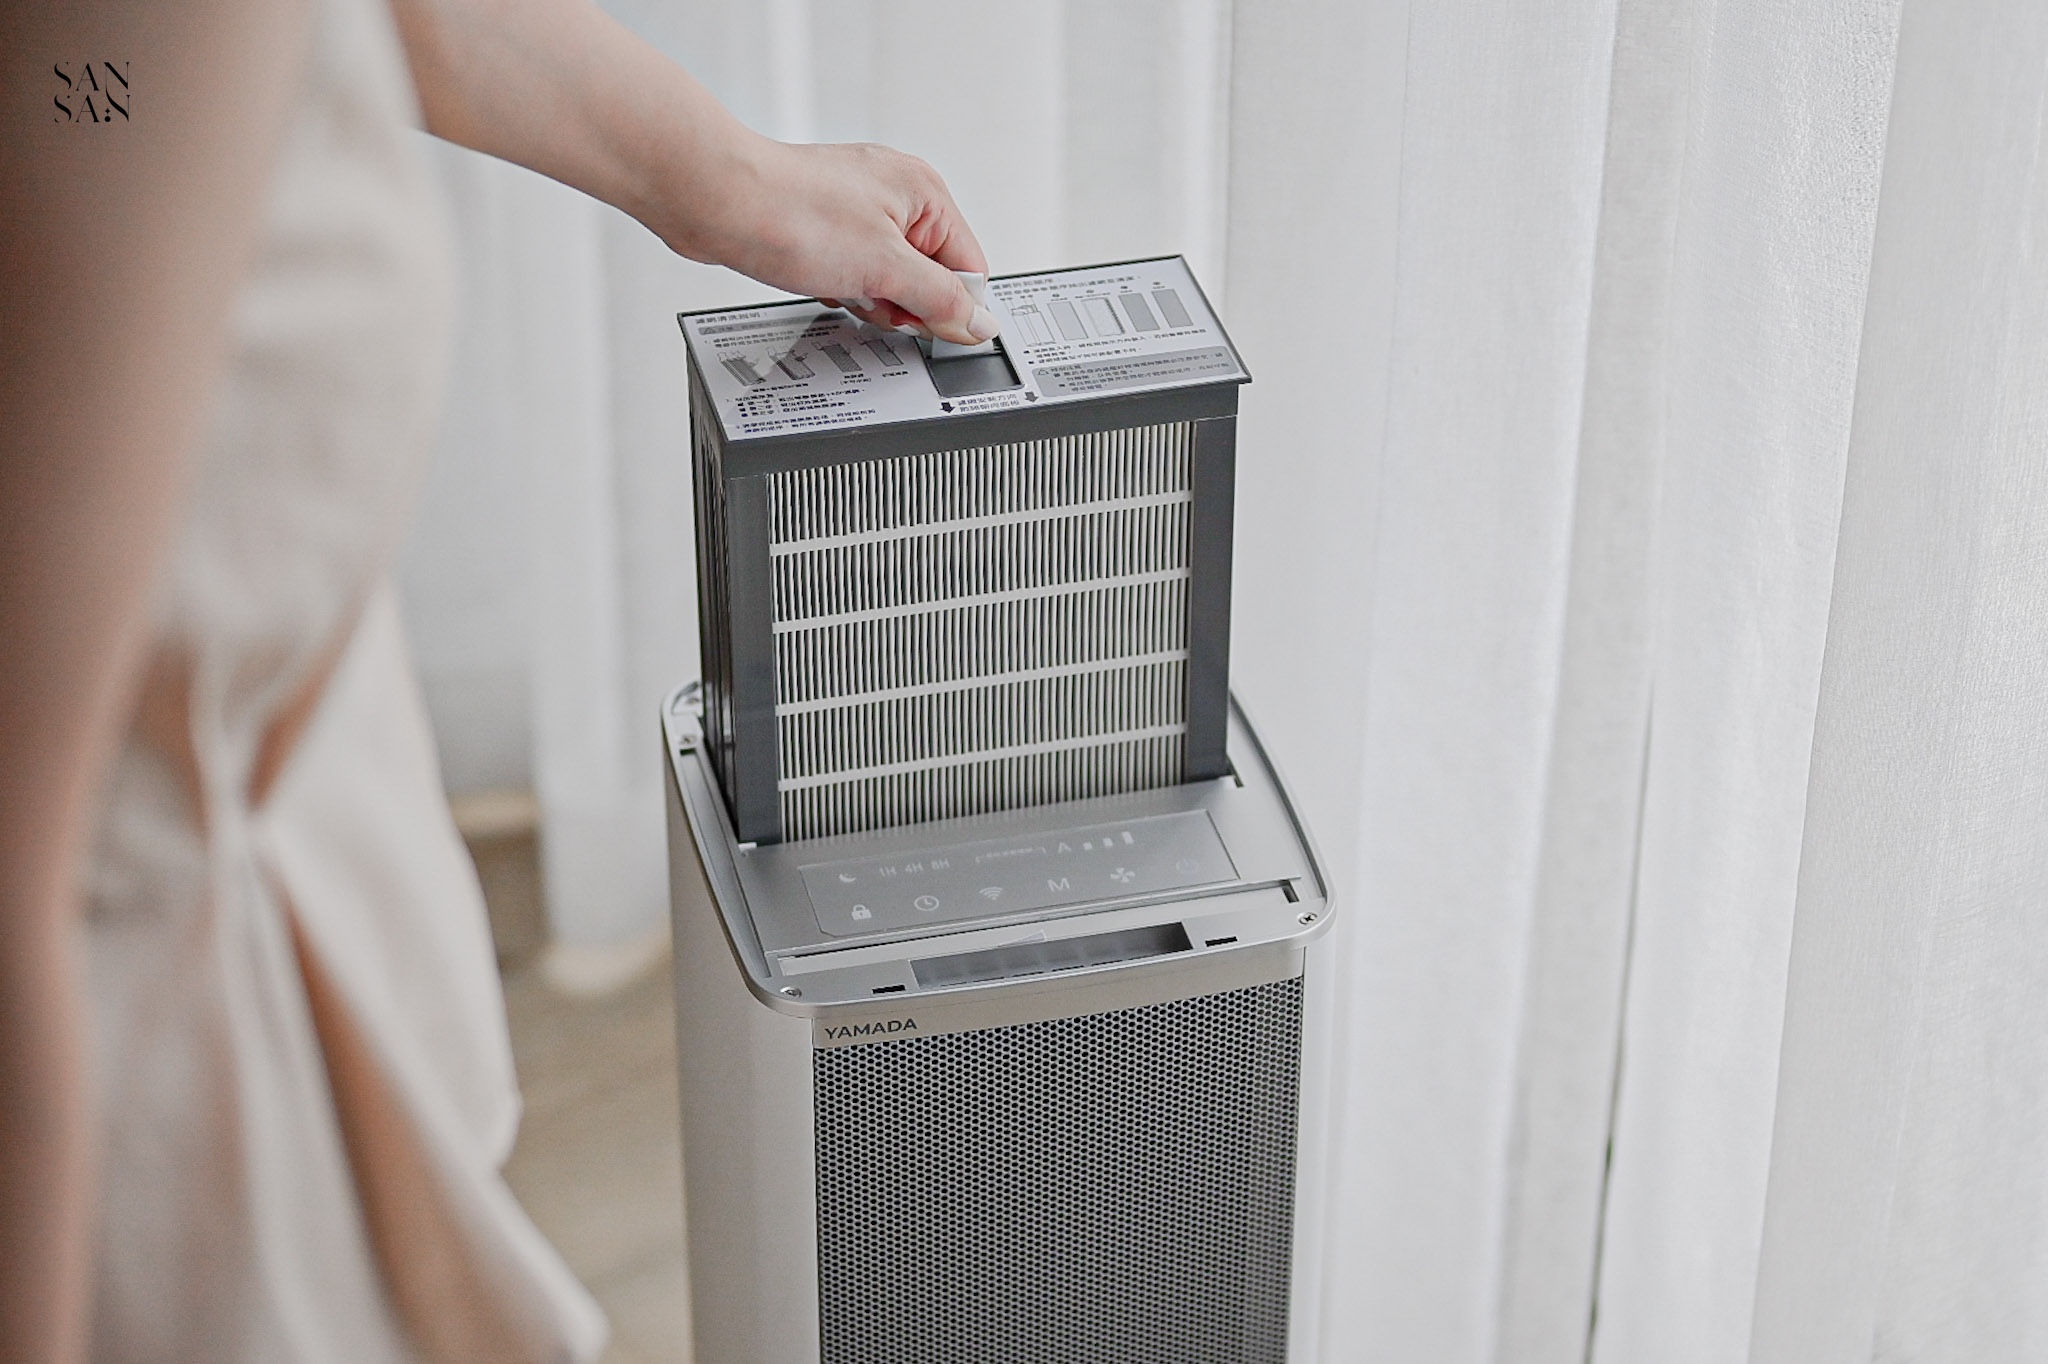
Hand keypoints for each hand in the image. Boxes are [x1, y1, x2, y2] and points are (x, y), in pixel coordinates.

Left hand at [681, 138, 998, 346]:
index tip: (924, 325)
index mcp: (924, 193)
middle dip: (901, 301)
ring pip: (888, 278)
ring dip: (868, 296)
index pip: (968, 268)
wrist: (715, 200)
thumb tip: (980, 323)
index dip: (949, 306)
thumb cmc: (791, 212)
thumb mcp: (884, 268)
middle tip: (870, 295)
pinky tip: (819, 280)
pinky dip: (841, 286)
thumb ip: (940, 300)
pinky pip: (854, 271)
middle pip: (929, 276)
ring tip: (839, 281)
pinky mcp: (827, 225)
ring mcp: (858, 209)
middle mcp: (896, 194)